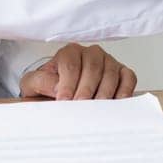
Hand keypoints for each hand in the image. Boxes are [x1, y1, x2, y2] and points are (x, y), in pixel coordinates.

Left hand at [19, 43, 137, 100]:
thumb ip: (39, 81)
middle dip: (86, 88)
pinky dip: (125, 90)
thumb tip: (56, 86)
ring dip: (104, 92)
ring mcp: (108, 62)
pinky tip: (116, 103)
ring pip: (111, 72)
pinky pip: (129, 77)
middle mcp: (91, 53)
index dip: (67, 83)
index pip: (70, 64)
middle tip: (80, 106)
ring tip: (96, 109)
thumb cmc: (48, 89)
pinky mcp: (122, 73)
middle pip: (92, 67)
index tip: (63, 100)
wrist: (59, 95)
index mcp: (69, 52)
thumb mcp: (33, 85)